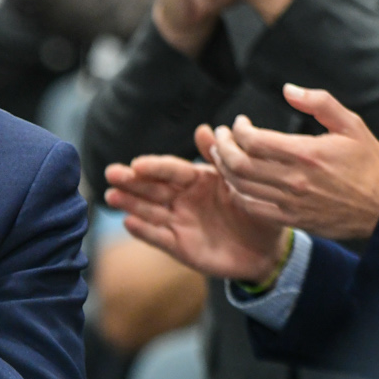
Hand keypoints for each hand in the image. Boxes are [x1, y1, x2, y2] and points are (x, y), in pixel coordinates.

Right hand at [104, 132, 290, 282]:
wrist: (267, 249)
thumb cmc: (255, 210)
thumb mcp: (240, 182)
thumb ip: (219, 159)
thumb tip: (204, 129)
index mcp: (196, 179)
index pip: (171, 170)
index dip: (155, 167)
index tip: (137, 164)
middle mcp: (182, 198)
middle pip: (153, 188)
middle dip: (132, 181)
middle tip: (111, 173)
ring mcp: (178, 222)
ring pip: (149, 211)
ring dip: (130, 203)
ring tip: (111, 196)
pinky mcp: (179, 246)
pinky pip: (158, 237)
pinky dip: (143, 231)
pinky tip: (128, 222)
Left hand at [208, 85, 378, 240]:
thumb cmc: (369, 163)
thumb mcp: (351, 124)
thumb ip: (319, 102)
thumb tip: (288, 89)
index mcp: (307, 153)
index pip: (254, 141)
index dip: (238, 130)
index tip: (239, 123)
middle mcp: (295, 180)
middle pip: (240, 163)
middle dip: (222, 146)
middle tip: (220, 136)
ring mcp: (291, 202)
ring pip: (241, 186)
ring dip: (224, 168)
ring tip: (220, 154)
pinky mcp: (292, 219)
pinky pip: (252, 207)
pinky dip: (237, 193)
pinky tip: (235, 181)